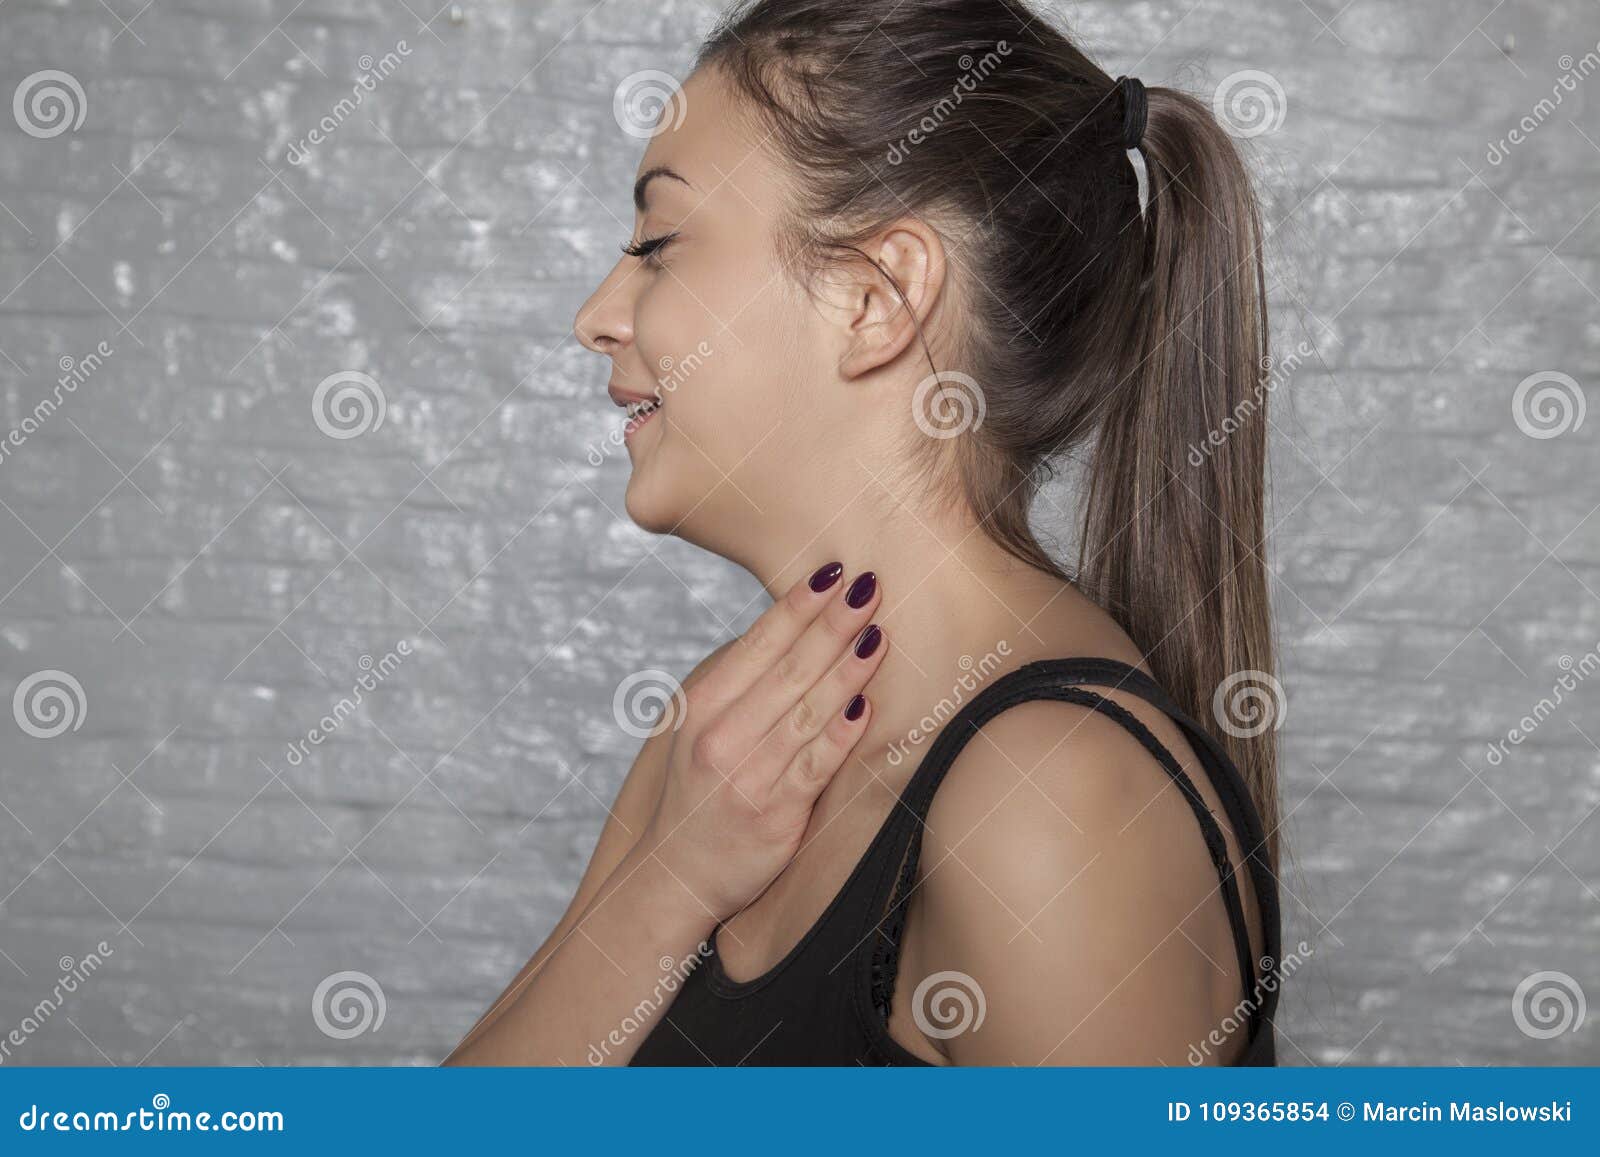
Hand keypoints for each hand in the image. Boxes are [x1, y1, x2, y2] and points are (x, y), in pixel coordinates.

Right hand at [639, 563, 886, 921]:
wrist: (675, 874)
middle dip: (833, 624)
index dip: (798, 605)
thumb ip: (739, 683)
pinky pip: (816, 765)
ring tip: (879, 633)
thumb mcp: (698, 727)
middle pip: (789, 670)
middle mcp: (721, 736)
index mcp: (703, 705)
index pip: (758, 644)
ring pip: (808, 712)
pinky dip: (842, 733)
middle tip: (870, 585)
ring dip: (847, 669)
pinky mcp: (775, 815)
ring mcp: (748, 776)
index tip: (833, 571)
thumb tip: (792, 626)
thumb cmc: (698, 789)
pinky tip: (866, 705)